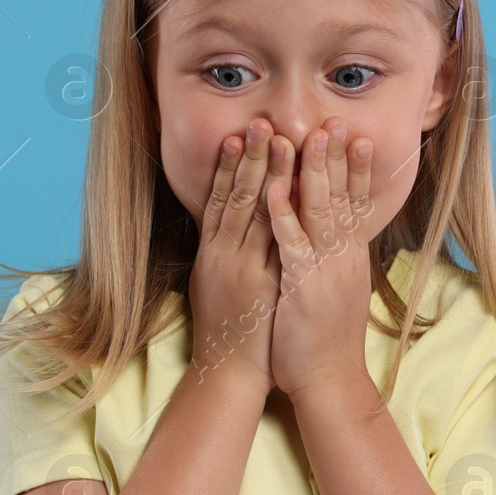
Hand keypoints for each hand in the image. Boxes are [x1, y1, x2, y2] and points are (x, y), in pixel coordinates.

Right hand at [187, 119, 292, 393]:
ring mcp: (241, 267)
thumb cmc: (231, 332)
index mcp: (213, 252)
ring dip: (264, 172)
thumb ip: (226, 254)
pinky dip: (274, 214)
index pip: (222, 198)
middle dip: (250, 157)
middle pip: (237, 195)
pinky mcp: (258, 284)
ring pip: (250, 211)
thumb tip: (231, 228)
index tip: (241, 134)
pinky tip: (282, 189)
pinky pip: (268, 242)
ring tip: (275, 138)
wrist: (228, 373)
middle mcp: (224, 253)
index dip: (231, 165)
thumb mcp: (219, 286)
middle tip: (261, 121)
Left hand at [265, 117, 374, 397]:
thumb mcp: (337, 291)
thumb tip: (340, 237)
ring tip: (306, 136)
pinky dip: (285, 213)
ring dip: (313, 172)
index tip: (356, 136)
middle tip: (334, 120)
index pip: (355, 203)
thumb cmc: (326, 339)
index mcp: (349, 257)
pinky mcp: (303, 286)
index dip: (356, 169)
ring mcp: (324, 270)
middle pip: (341, 197)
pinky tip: (278, 187)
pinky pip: (292, 243)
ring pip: (320, 211)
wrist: (329, 380)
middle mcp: (342, 257)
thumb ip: (338, 260)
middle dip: (336, 157)